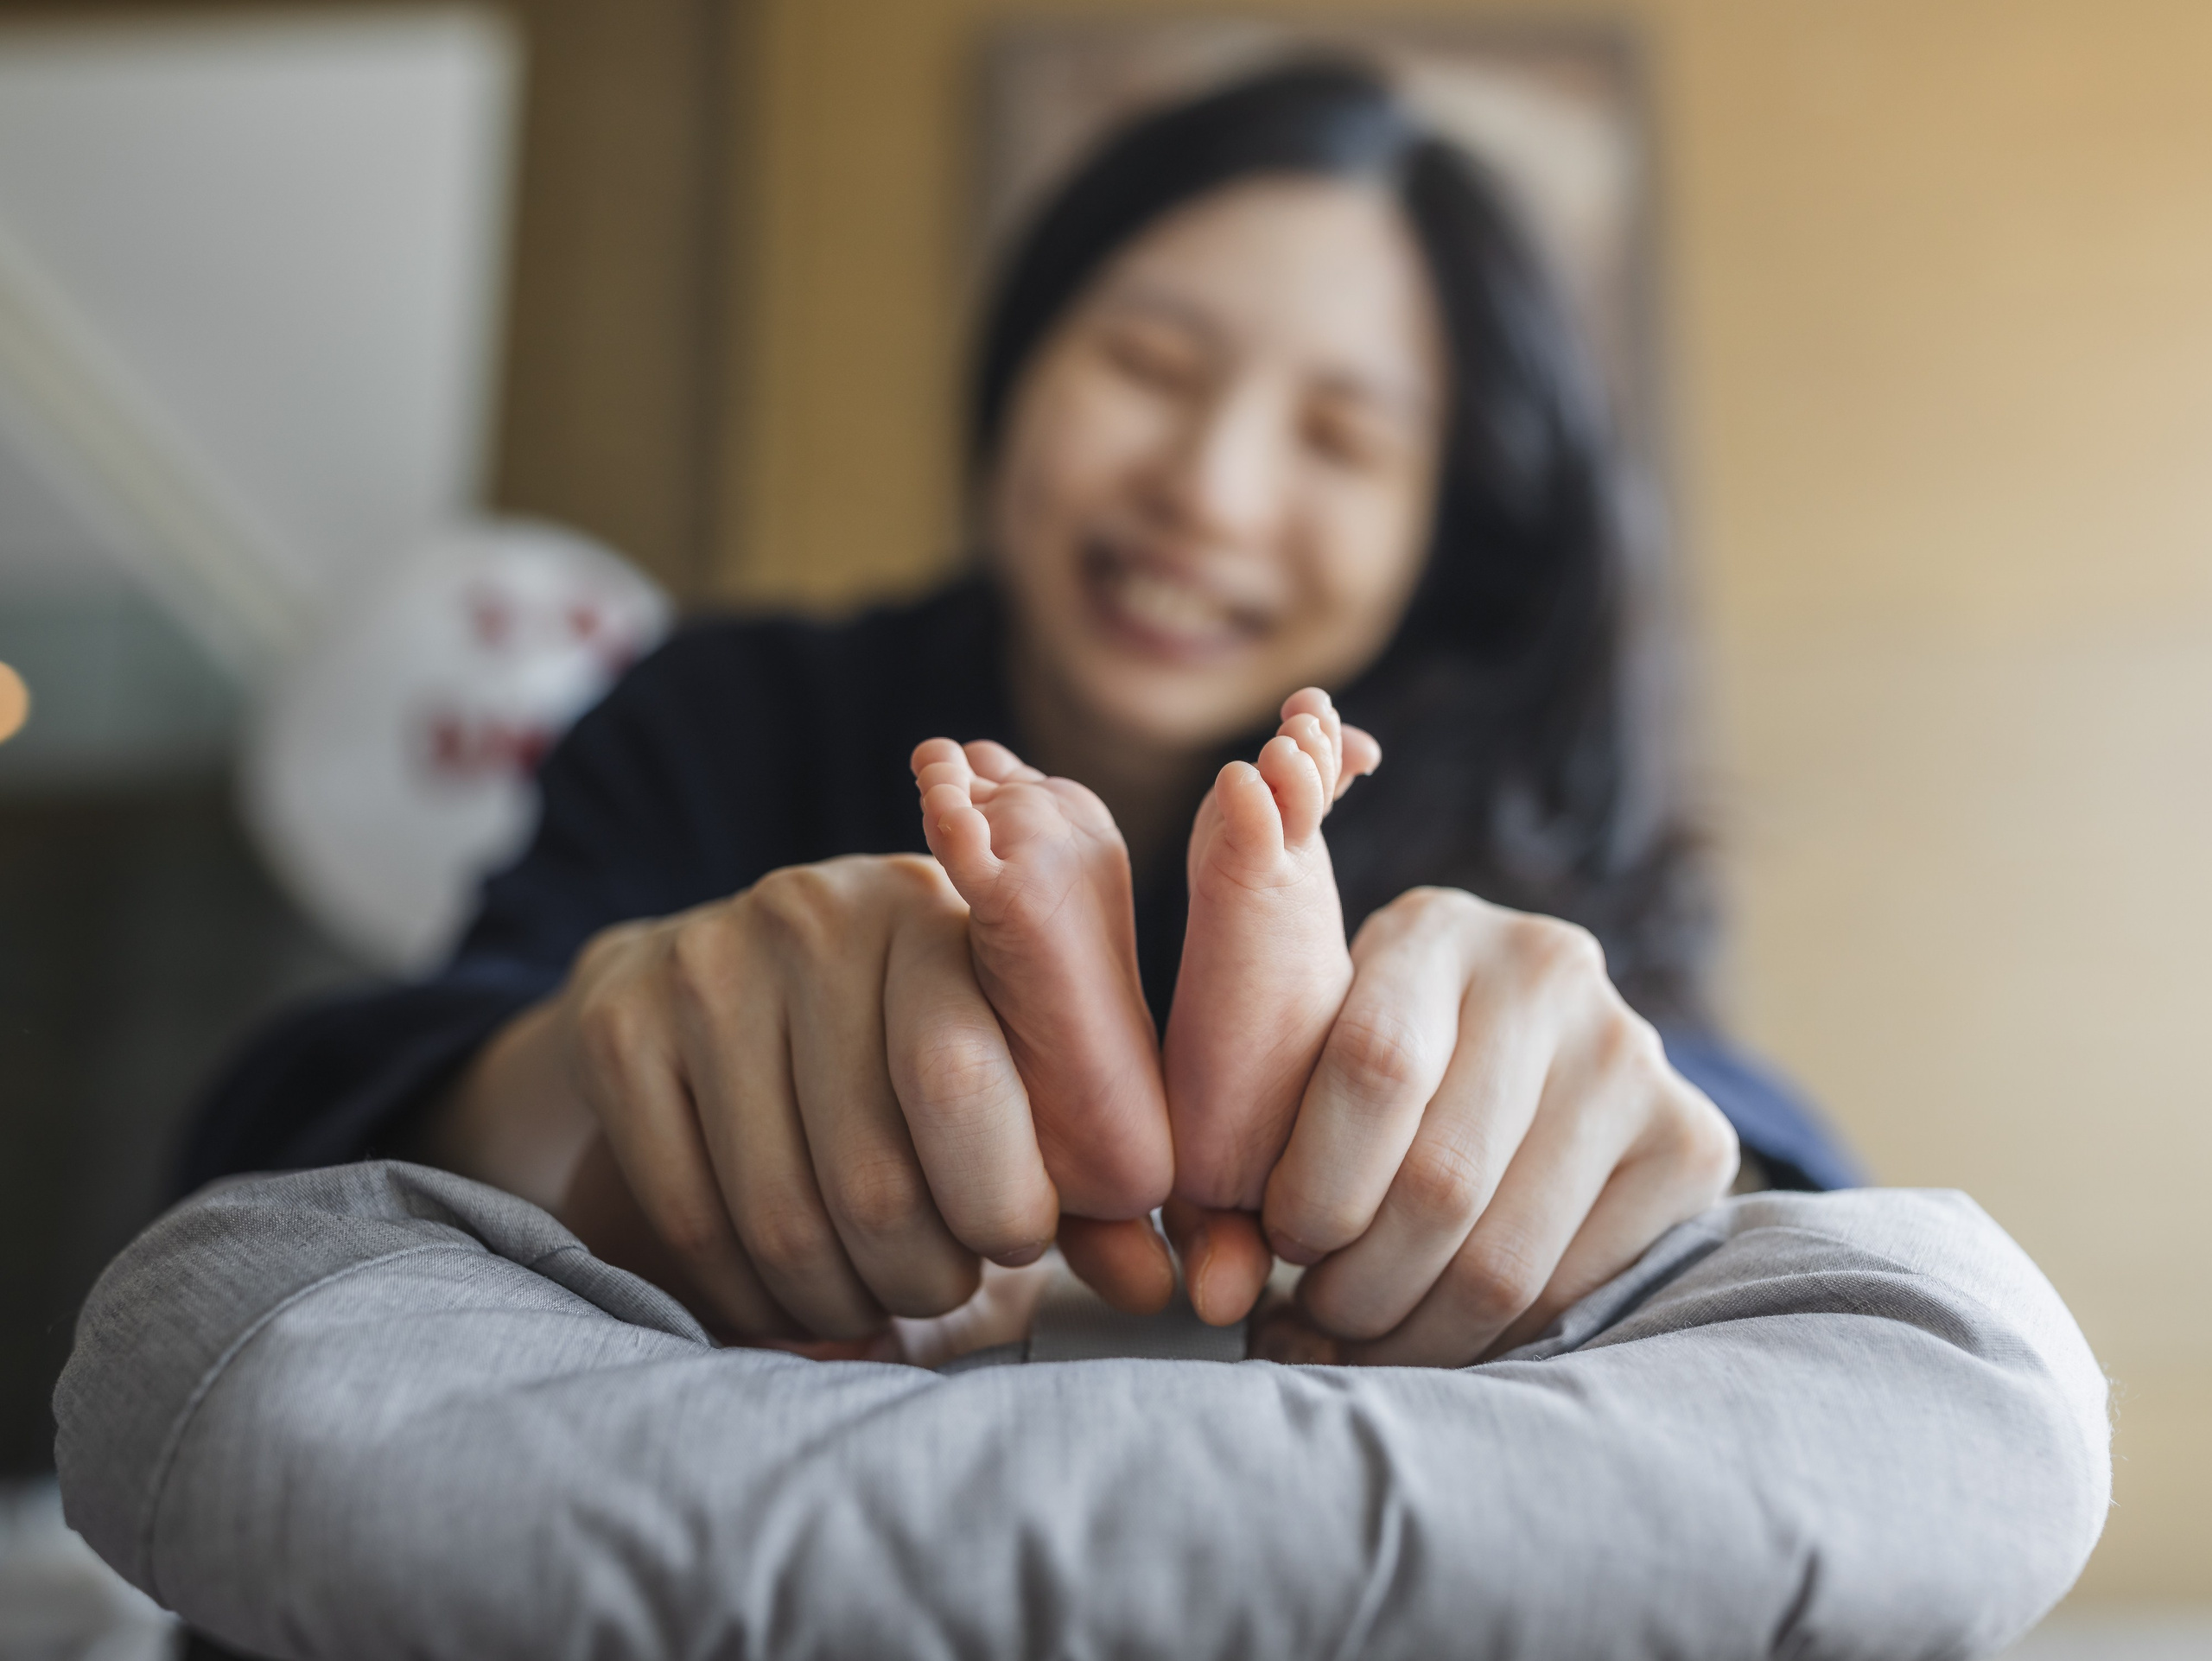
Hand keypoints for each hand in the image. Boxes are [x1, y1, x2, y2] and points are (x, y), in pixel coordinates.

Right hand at [427, 854, 1172, 1344]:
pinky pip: (692, 1220)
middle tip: (936, 1288)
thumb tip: (1155, 1283)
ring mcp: (708, 964)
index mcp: (939, 909)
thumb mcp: (1001, 1068)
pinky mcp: (623, 1027)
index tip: (1011, 1244)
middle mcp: (818, 913)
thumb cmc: (888, 1041)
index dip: (1000, 1202)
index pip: (963, 1078)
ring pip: (780, 1215)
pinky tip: (782, 1293)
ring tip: (867, 1299)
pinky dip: (747, 1297)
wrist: (704, 983)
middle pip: (873, 1176)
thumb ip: (1084, 1171)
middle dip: (921, 1276)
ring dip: (836, 1300)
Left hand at [1167, 888, 1740, 1362]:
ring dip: (1414, 1334)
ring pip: (1506, 1258)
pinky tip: (1446, 1334)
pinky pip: (1579, 1291)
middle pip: (1440, 1182)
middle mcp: (1547, 969)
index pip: (1374, 1067)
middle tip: (1312, 1319)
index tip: (1278, 1242)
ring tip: (1363, 1338)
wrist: (1524, 1059)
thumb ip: (1236, 1150)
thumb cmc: (1361, 1076)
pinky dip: (1496, 1345)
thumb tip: (1216, 1293)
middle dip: (1353, 1286)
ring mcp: (1633, 1053)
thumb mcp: (1292, 1058)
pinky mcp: (1693, 1140)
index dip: (1313, 1186)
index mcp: (1432, 929)